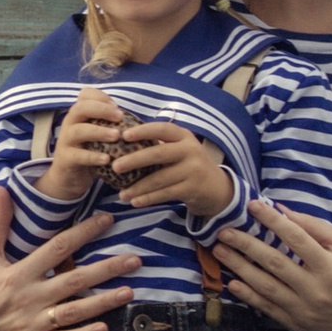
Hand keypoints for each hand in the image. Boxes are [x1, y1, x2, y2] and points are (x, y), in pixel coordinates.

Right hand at [0, 187, 139, 330]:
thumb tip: (2, 190)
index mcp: (19, 273)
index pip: (57, 248)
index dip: (83, 232)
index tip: (107, 220)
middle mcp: (30, 296)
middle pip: (74, 280)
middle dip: (107, 269)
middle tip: (135, 259)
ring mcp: (34, 323)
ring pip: (74, 311)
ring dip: (103, 302)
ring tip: (129, 291)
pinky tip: (105, 327)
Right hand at [45, 86, 123, 199]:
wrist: (69, 179)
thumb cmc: (90, 153)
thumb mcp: (99, 137)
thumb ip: (113, 127)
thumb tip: (144, 126)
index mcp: (79, 115)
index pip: (85, 95)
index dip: (101, 96)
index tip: (117, 106)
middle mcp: (70, 124)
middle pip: (80, 108)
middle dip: (101, 109)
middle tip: (120, 116)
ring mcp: (65, 141)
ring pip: (78, 130)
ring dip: (99, 131)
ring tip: (116, 136)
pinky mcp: (65, 159)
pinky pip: (78, 156)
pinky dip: (93, 156)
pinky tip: (107, 160)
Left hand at [109, 118, 232, 223]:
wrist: (217, 188)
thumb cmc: (188, 165)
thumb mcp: (179, 149)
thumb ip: (158, 145)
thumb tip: (121, 143)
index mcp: (183, 136)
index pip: (162, 129)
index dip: (143, 131)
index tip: (124, 135)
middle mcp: (190, 150)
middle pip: (158, 153)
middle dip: (134, 160)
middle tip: (115, 166)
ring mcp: (193, 170)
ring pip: (160, 178)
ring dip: (138, 187)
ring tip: (121, 194)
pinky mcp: (193, 188)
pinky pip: (166, 193)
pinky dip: (149, 198)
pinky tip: (135, 201)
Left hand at [217, 201, 331, 330]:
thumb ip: (316, 227)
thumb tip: (282, 210)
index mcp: (331, 267)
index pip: (297, 239)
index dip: (273, 221)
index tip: (253, 206)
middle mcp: (316, 289)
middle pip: (275, 263)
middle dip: (246, 245)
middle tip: (224, 231)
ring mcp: (304, 310)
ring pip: (265, 287)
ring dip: (239, 267)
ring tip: (220, 252)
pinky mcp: (296, 324)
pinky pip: (266, 308)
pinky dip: (248, 295)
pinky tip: (232, 282)